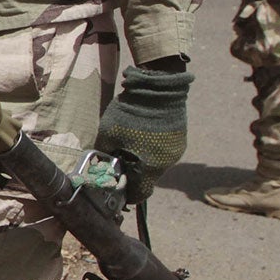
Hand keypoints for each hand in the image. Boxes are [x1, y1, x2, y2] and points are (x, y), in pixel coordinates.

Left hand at [94, 62, 192, 205]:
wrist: (158, 85)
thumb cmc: (130, 113)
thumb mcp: (108, 134)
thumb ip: (104, 155)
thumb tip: (100, 166)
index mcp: (151, 167)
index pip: (140, 194)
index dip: (126, 193)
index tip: (115, 186)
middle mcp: (167, 163)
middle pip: (148, 178)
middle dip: (132, 173)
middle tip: (118, 160)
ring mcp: (176, 149)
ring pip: (155, 164)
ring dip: (142, 159)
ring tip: (129, 143)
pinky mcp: (179, 137)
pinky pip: (162, 150)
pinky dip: (151, 147)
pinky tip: (141, 133)